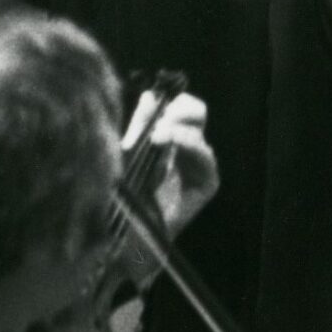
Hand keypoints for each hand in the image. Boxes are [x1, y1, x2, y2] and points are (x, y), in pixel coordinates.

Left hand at [126, 90, 219, 239]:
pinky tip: (166, 141)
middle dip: (180, 107)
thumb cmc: (125, 197)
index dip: (171, 99)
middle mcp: (188, 149)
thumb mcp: (128, 154)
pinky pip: (205, 157)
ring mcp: (199, 165)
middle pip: (196, 111)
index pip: (182, 106)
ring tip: (156, 134)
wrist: (126, 238)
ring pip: (199, 131)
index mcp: (170, 138)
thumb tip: (150, 94)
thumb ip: (140, 125)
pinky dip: (187, 143)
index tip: (152, 103)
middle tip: (160, 116)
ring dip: (177, 127)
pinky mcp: (207, 183)